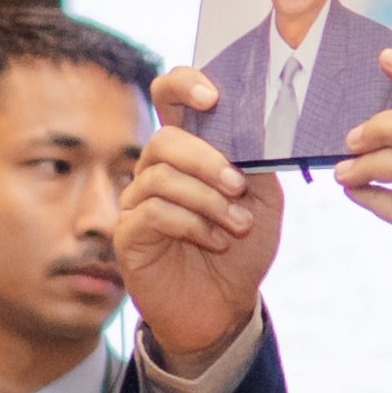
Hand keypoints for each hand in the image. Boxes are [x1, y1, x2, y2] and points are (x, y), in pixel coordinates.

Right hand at [116, 79, 287, 368]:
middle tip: (238, 185)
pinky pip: (153, 213)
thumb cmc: (241, 250)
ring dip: (207, 199)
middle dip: (207, 160)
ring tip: (236, 224)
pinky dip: (191, 223)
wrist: (226, 307)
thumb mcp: (263, 202)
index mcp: (188, 151)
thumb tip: (254, 131)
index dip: (183, 85)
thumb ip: (257, 163)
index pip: (168, 97)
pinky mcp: (128, 235)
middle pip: (165, 139)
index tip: (212, 97)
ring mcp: (137, 202)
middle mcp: (156, 169)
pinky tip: (215, 240)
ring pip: (161, 177)